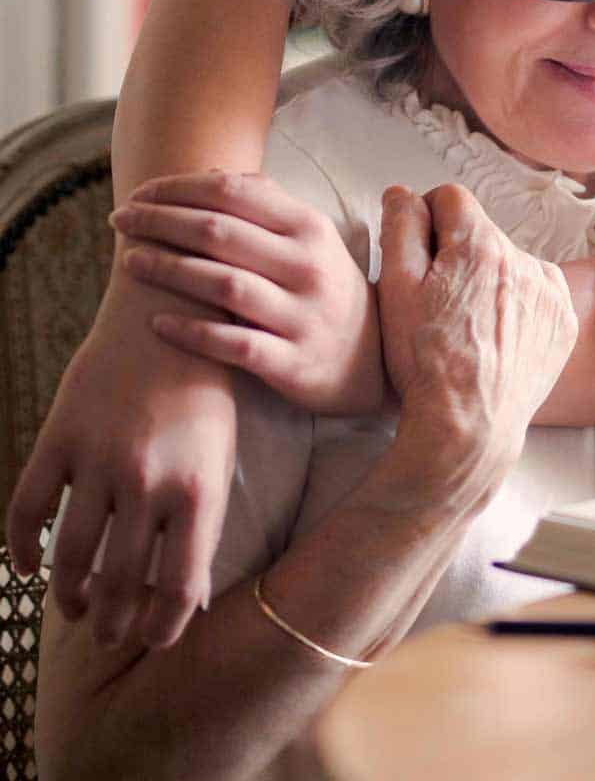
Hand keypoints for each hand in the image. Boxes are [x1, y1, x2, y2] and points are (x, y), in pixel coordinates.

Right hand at [6, 265, 236, 649]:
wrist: (169, 310)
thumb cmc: (204, 390)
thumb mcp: (219, 455)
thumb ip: (202, 524)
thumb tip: (184, 601)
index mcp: (198, 488)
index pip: (178, 587)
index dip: (162, 626)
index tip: (153, 638)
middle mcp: (147, 480)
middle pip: (121, 581)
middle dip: (114, 620)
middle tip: (109, 631)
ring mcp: (99, 458)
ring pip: (71, 556)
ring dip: (71, 594)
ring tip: (77, 606)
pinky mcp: (60, 436)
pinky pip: (28, 508)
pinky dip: (21, 548)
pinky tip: (28, 566)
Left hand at [111, 171, 383, 415]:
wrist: (372, 360)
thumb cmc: (325, 289)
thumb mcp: (311, 240)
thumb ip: (268, 205)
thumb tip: (210, 173)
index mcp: (309, 227)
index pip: (234, 193)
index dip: (179, 188)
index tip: (141, 193)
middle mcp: (307, 266)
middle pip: (220, 233)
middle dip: (161, 221)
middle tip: (119, 219)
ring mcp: (301, 315)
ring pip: (223, 285)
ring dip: (168, 270)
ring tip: (129, 261)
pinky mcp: (291, 363)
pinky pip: (232, 345)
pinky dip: (191, 332)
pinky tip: (156, 322)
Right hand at [376, 184, 577, 499]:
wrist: (469, 428)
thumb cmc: (424, 361)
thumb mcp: (395, 289)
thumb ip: (400, 227)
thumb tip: (404, 192)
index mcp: (480, 245)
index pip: (450, 198)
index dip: (426, 220)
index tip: (418, 254)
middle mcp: (524, 259)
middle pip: (481, 233)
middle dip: (458, 253)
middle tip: (438, 301)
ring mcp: (550, 291)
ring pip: (510, 262)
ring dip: (490, 278)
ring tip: (468, 325)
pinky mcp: (565, 321)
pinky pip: (538, 292)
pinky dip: (518, 304)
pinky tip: (497, 336)